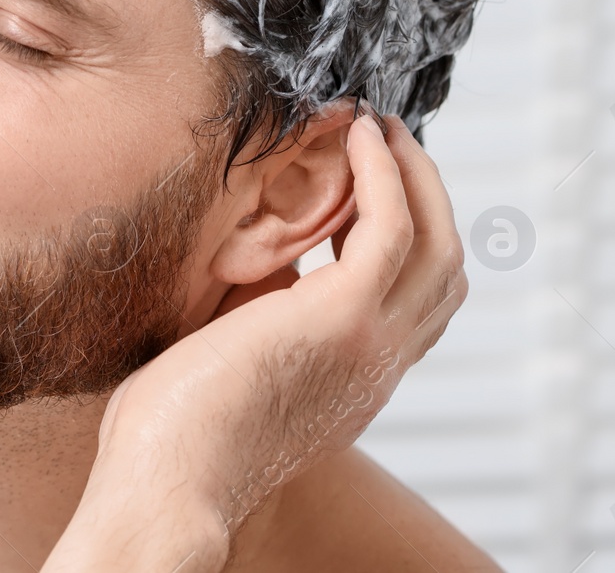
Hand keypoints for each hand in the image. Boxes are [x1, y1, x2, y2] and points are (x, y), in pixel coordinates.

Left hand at [46, 114, 467, 570]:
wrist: (167, 486)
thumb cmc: (172, 435)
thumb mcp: (235, 359)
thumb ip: (260, 309)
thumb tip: (252, 251)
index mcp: (356, 380)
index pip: (419, 304)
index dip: (410, 237)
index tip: (373, 184)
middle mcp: (379, 365)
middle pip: (446, 267)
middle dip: (426, 195)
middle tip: (388, 142)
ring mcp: (371, 342)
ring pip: (437, 240)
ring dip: (412, 173)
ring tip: (377, 127)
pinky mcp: (343, 317)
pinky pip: (391, 224)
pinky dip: (383, 173)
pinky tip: (358, 139)